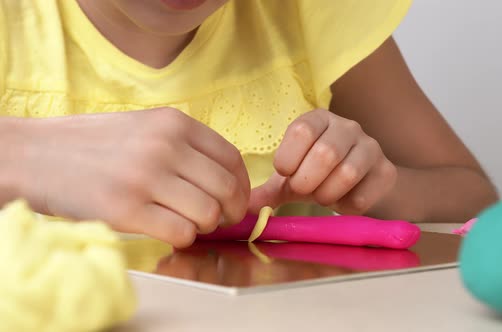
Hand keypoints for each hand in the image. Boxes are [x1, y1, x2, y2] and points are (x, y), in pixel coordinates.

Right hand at [12, 108, 249, 246]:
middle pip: (227, 189)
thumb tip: (229, 181)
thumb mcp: (146, 127)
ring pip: (208, 214)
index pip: (232, 159)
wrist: (37, 154)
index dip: (241, 186)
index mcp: (174, 123)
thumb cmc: (96, 145)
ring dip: (203, 226)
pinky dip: (182, 238)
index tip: (235, 200)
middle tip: (216, 219)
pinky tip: (166, 230)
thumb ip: (187, 147)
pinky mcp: (126, 210)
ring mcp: (145, 178)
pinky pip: (181, 233)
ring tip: (185, 222)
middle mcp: (165, 146)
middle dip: (229, 211)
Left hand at [249, 109, 396, 214]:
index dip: (289, 158)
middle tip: (303, 190)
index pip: (302, 130)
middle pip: (325, 152)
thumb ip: (268, 190)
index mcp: (319, 120)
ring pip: (347, 173)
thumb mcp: (292, 178)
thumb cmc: (320, 176)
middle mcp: (347, 127)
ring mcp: (371, 147)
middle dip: (307, 181)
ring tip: (323, 196)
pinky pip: (363, 195)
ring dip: (327, 194)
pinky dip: (346, 206)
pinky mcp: (386, 172)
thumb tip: (242, 208)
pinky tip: (344, 201)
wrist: (364, 184)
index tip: (286, 174)